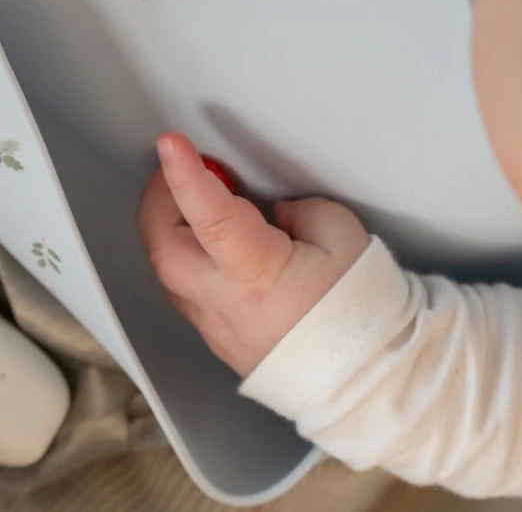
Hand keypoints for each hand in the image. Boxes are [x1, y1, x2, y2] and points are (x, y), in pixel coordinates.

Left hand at [136, 133, 369, 376]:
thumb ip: (302, 211)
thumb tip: (275, 212)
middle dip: (162, 197)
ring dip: (169, 227)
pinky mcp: (213, 335)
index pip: (210, 216)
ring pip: (166, 268)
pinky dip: (183, 255)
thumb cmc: (357, 311)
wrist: (360, 377)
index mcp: (257, 273)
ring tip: (197, 203)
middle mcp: (223, 300)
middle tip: (185, 170)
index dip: (185, 175)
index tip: (170, 144)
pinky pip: (182, 288)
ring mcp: (212, 323)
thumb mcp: (343, 238)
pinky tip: (208, 243)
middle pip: (163, 243)